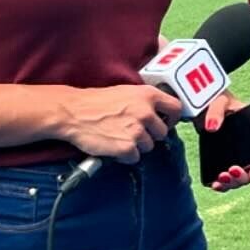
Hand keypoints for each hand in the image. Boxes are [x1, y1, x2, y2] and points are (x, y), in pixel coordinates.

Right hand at [62, 85, 181, 162]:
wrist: (73, 112)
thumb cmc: (95, 102)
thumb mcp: (125, 92)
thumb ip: (144, 101)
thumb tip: (158, 113)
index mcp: (148, 95)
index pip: (176, 108)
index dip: (171, 119)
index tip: (164, 123)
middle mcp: (145, 112)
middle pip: (162, 133)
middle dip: (150, 135)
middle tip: (132, 131)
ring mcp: (137, 131)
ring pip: (148, 147)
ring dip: (136, 145)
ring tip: (119, 136)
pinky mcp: (127, 147)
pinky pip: (134, 157)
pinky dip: (125, 155)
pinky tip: (113, 145)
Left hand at [202, 92, 249, 191]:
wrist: (205, 107)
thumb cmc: (219, 101)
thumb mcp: (220, 101)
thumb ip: (216, 111)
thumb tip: (211, 126)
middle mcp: (248, 153)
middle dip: (242, 177)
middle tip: (232, 170)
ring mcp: (235, 159)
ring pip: (238, 180)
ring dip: (231, 183)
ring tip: (220, 178)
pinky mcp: (221, 163)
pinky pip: (225, 179)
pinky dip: (221, 185)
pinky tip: (214, 184)